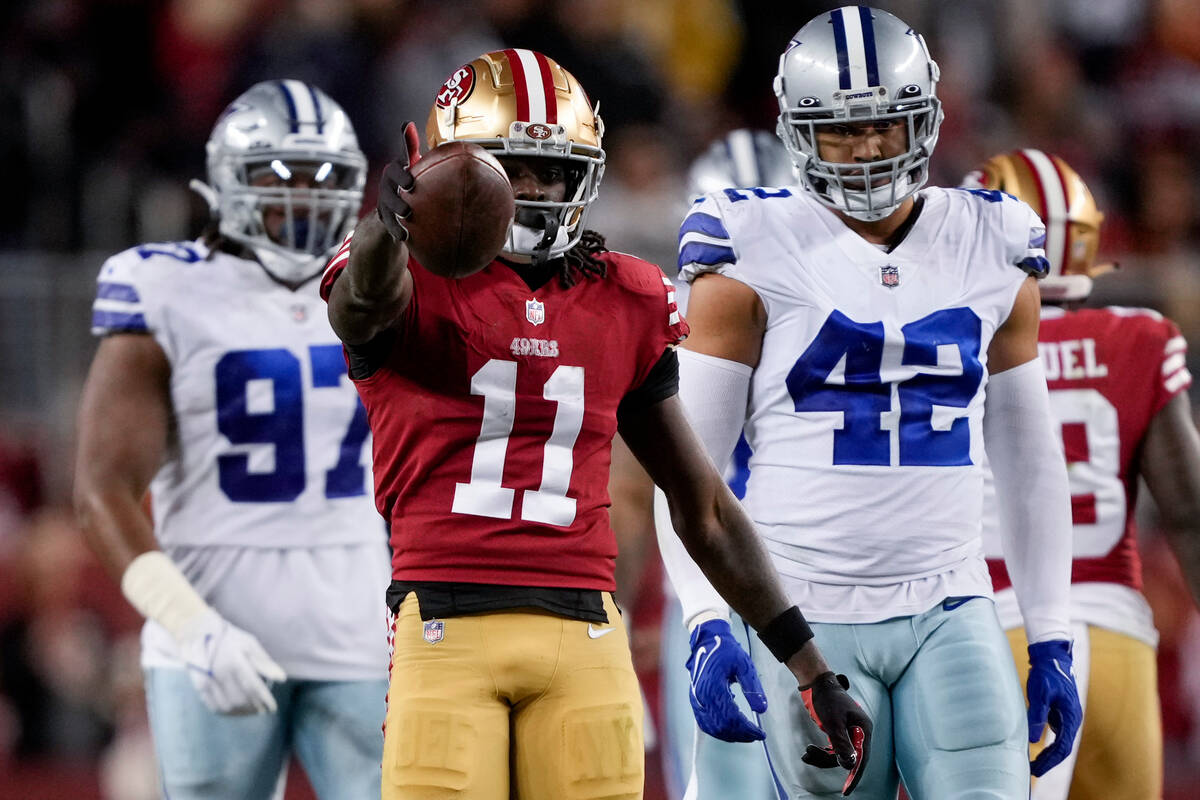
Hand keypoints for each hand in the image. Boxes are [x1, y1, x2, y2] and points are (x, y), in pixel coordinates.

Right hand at [178, 608, 286, 714]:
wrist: (199, 633)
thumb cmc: (230, 638)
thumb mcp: (250, 644)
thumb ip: (265, 662)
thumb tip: (282, 678)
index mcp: (236, 661)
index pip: (254, 687)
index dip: (264, 700)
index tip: (272, 708)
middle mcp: (222, 673)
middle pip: (240, 699)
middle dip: (253, 708)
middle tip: (262, 710)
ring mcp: (209, 680)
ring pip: (227, 706)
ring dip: (241, 712)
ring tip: (251, 712)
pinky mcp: (199, 686)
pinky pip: (213, 706)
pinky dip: (227, 712)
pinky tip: (235, 711)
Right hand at [376, 121, 421, 241]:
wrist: (395, 202)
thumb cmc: (408, 178)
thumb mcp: (411, 163)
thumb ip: (410, 146)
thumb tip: (407, 123)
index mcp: (394, 172)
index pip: (395, 171)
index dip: (401, 176)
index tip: (411, 182)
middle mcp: (386, 187)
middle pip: (388, 192)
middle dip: (396, 198)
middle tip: (408, 205)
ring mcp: (384, 204)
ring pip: (387, 210)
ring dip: (396, 216)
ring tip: (406, 219)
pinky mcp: (384, 219)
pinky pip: (389, 226)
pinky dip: (395, 231)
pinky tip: (405, 237)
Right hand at [686, 619, 767, 741]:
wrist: (707, 641)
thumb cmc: (727, 651)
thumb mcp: (744, 664)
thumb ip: (753, 687)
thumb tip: (762, 710)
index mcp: (714, 687)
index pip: (732, 718)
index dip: (748, 729)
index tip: (761, 733)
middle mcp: (702, 696)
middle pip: (722, 726)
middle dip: (741, 735)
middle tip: (756, 735)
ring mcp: (696, 700)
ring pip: (712, 728)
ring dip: (730, 735)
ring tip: (747, 734)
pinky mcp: (694, 701)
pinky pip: (704, 723)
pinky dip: (719, 730)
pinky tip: (732, 728)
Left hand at [800, 672, 871, 795]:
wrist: (817, 683)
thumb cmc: (827, 700)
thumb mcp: (833, 723)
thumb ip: (842, 744)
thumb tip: (850, 765)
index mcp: (864, 728)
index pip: (862, 757)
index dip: (854, 776)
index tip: (846, 791)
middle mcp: (859, 732)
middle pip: (848, 757)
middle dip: (828, 759)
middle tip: (809, 754)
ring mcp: (849, 733)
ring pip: (838, 755)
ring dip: (822, 756)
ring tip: (807, 753)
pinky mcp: (839, 733)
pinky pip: (833, 749)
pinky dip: (821, 753)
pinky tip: (810, 753)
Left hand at [1026, 639, 1081, 776]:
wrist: (1052, 656)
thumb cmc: (1046, 673)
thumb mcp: (1039, 693)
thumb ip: (1037, 715)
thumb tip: (1034, 740)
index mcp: (1071, 717)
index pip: (1062, 747)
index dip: (1049, 761)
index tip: (1035, 769)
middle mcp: (1072, 719)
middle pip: (1063, 748)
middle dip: (1049, 762)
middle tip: (1032, 771)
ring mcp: (1067, 716)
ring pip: (1060, 742)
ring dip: (1048, 754)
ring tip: (1033, 764)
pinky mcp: (1060, 713)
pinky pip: (1056, 733)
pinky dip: (1048, 743)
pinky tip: (1035, 747)